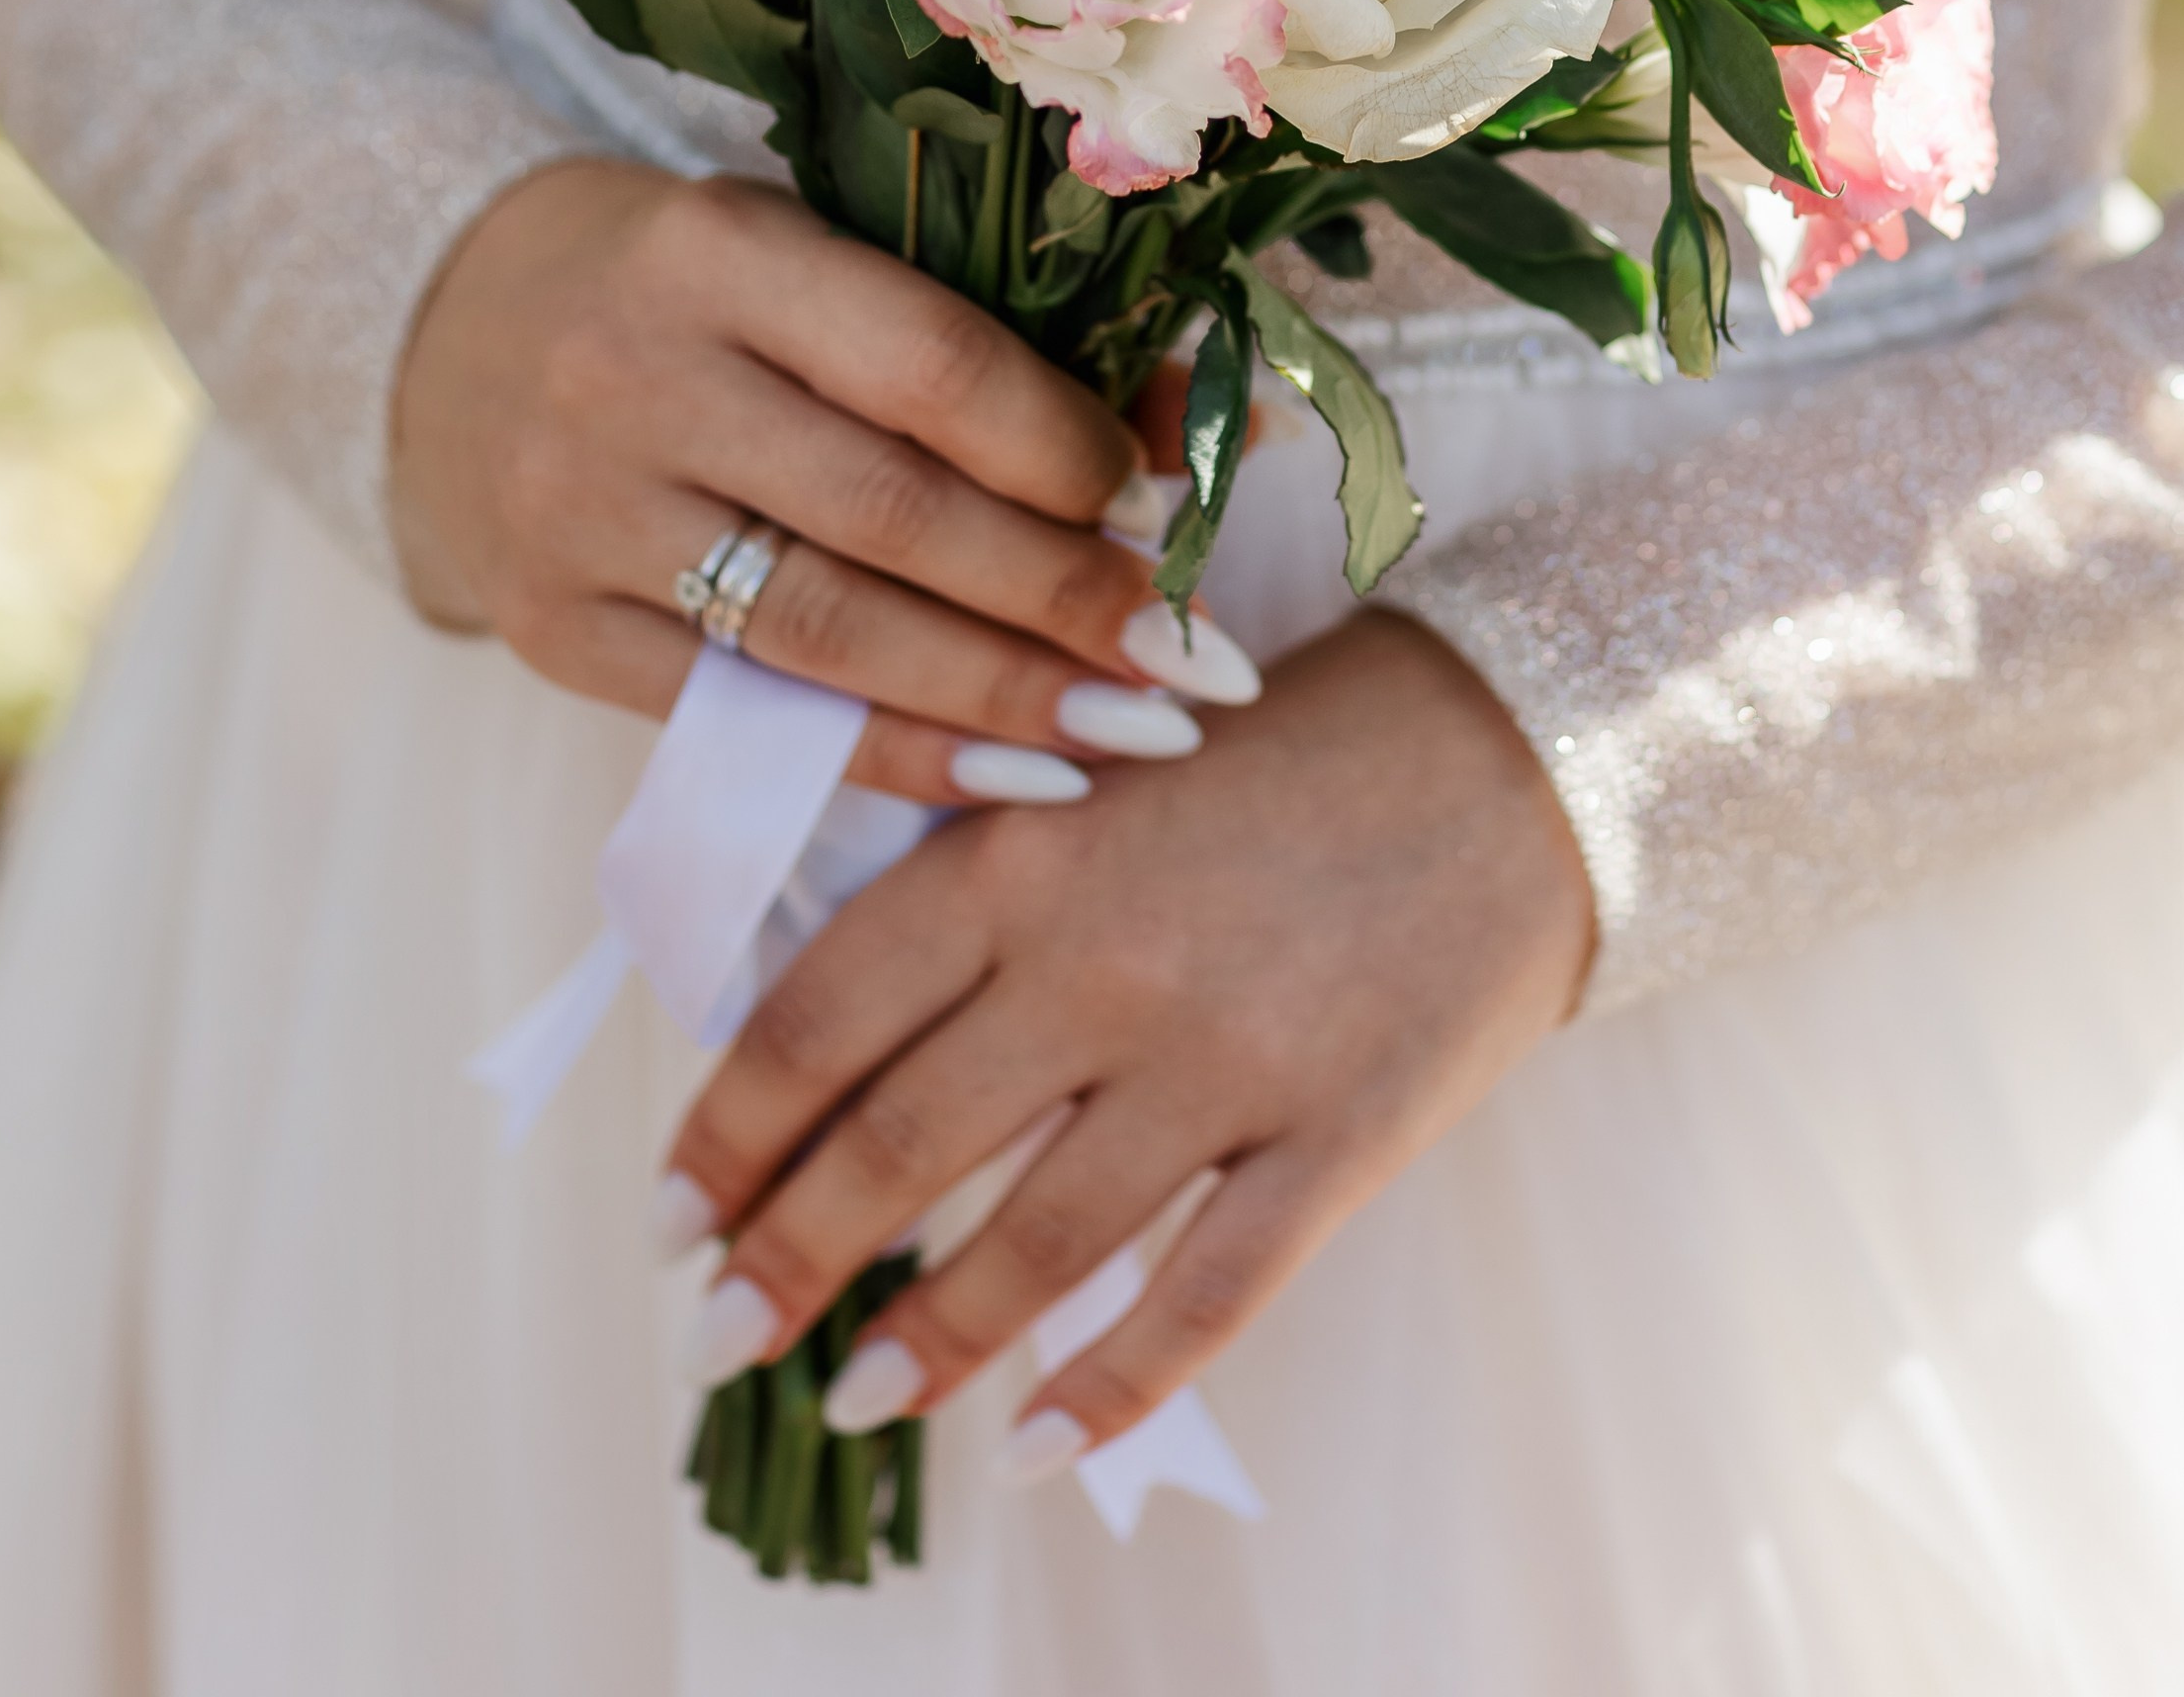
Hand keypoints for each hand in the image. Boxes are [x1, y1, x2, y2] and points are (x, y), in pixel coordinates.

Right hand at [391, 158, 1251, 806]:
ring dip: (1002, 694)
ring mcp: (580, 514)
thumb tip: (1210, 428)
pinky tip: (1012, 776)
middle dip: (1062, 597)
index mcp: (717, 249)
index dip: (1062, 451)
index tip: (1166, 509)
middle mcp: (633, 377)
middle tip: (1192, 660)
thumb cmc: (699, 285)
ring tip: (1135, 732)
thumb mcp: (823, 255)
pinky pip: (749, 715)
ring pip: (827, 631)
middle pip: (890, 515)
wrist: (458, 325)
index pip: (927, 366)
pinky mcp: (551, 628)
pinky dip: (896, 751)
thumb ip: (998, 336)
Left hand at [660, 611, 1594, 1453]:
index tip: (669, 1213)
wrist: (1515, 741)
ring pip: (1034, 1244)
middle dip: (787, 1260)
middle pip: (900, 1146)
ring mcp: (1227, 1060)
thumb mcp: (1096, 769)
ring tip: (853, 1399)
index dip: (729, 1131)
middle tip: (715, 1338)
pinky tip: (1033, 1443)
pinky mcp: (1340, 1135)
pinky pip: (1204, 1298)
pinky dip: (1105, 1387)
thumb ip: (979, 888)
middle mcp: (1104, 961)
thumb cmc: (1280, 749)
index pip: (824, 1017)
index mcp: (1025, 850)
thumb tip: (838, 1045)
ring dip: (925, 1340)